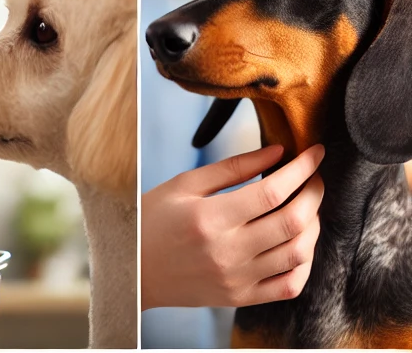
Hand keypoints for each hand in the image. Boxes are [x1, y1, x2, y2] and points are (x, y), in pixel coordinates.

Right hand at [141, 144, 324, 309]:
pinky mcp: (241, 298)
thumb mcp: (184, 184)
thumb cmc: (153, 219)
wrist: (134, 270)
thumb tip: (276, 151)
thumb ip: (232, 167)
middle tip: (314, 176)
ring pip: (298, 253)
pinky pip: (290, 286)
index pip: (272, 191)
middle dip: (313, 193)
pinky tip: (300, 242)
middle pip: (292, 221)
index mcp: (210, 217)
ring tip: (307, 205)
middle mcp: (228, 251)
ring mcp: (238, 279)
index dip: (301, 169)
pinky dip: (305, 263)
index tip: (315, 153)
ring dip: (313, 225)